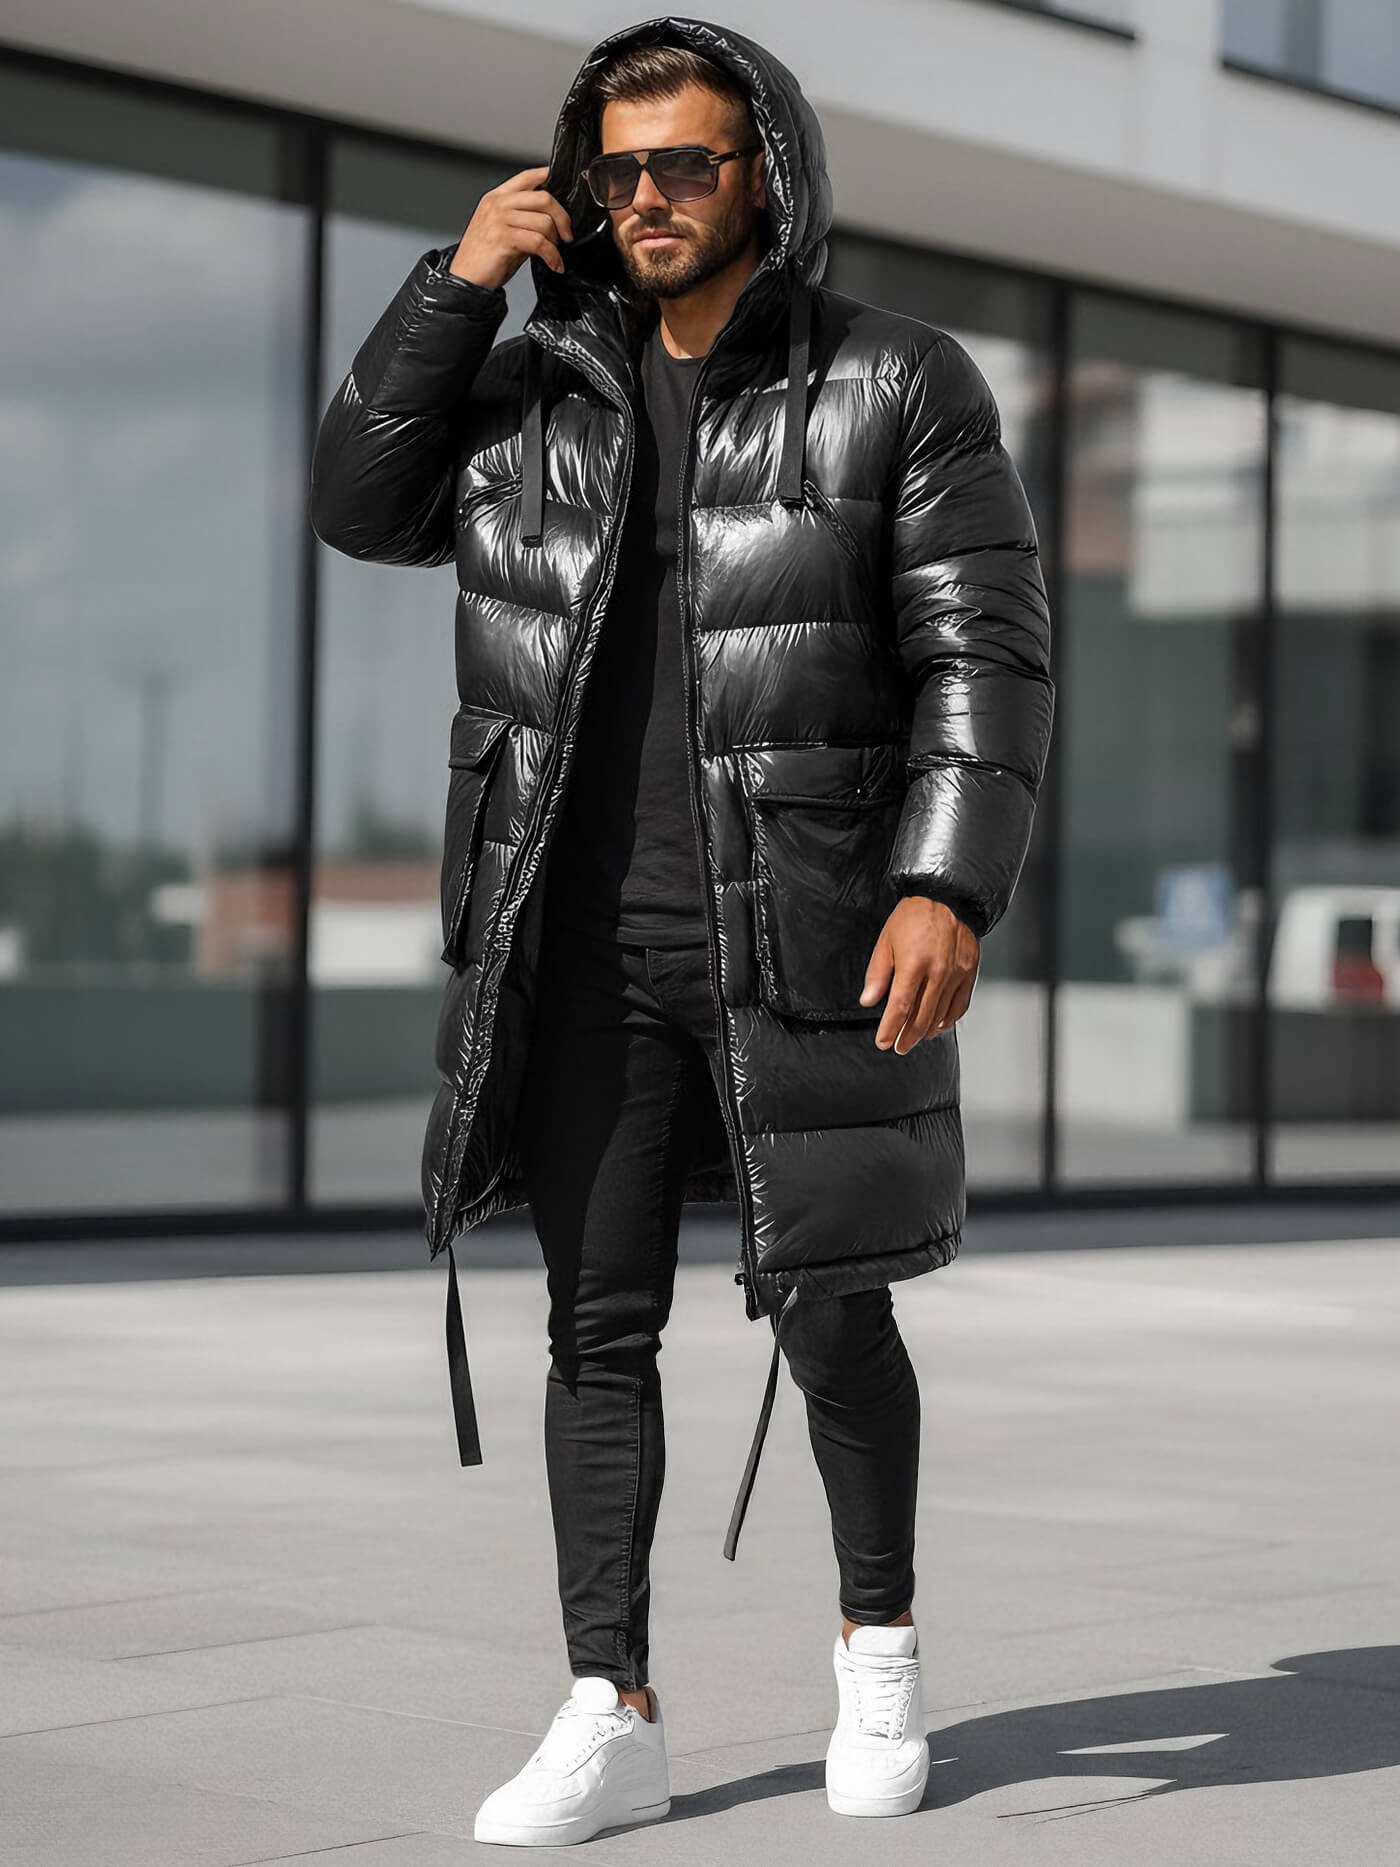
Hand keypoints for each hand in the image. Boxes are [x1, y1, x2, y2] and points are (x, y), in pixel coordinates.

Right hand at [449, 165, 572, 289]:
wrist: (465, 279)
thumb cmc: (485, 258)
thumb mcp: (504, 230)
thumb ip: (525, 219)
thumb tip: (555, 220)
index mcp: (497, 197)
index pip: (529, 176)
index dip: (551, 178)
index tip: (567, 193)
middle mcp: (497, 204)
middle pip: (544, 197)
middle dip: (563, 218)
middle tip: (567, 235)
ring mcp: (498, 219)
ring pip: (544, 221)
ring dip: (556, 242)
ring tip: (554, 254)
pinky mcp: (502, 238)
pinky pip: (539, 242)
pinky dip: (552, 256)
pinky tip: (554, 264)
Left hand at [860, 897, 979, 1053]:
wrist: (947, 897)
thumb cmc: (913, 916)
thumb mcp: (886, 941)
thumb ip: (878, 974)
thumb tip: (869, 1001)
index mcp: (913, 963)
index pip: (900, 1007)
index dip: (890, 1029)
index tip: (883, 1042)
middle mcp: (938, 972)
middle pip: (922, 1017)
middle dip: (907, 1036)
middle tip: (898, 1046)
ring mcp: (957, 973)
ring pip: (941, 1015)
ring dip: (926, 1031)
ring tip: (914, 1037)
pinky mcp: (970, 972)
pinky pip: (960, 1005)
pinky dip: (948, 1020)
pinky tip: (938, 1025)